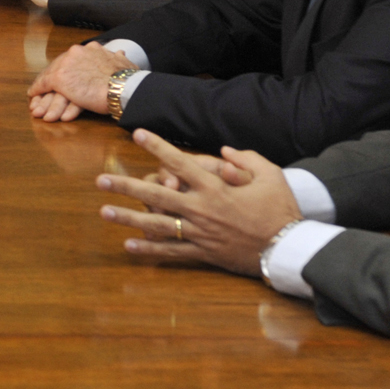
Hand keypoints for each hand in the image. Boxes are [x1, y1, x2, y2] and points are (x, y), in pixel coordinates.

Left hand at [27, 41, 137, 120]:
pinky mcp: (59, 78)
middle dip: (51, 78)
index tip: (63, 77)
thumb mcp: (123, 63)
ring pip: (49, 76)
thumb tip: (120, 53)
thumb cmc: (127, 80)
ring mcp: (67, 64)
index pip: (72, 59)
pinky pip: (43, 84)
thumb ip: (117, 58)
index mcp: (91, 49)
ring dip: (43, 87)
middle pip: (58, 65)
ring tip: (39, 97)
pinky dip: (37, 90)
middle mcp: (76, 52)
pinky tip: (32, 96)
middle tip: (45, 88)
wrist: (123, 87)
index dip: (66, 69)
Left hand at [94, 131, 301, 275]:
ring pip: (157, 224)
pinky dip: (150, 249)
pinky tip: (129, 245)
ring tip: (105, 212)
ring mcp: (200, 233)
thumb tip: (223, 150)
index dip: (158, 147)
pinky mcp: (204, 253)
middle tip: (101, 180)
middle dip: (127, 186)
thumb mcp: (269, 174)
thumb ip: (245, 158)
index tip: (138, 134)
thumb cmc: (281, 208)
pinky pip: (172, 252)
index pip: (179, 163)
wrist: (288, 247)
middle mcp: (201, 209)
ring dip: (129, 217)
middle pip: (157, 194)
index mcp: (215, 187)